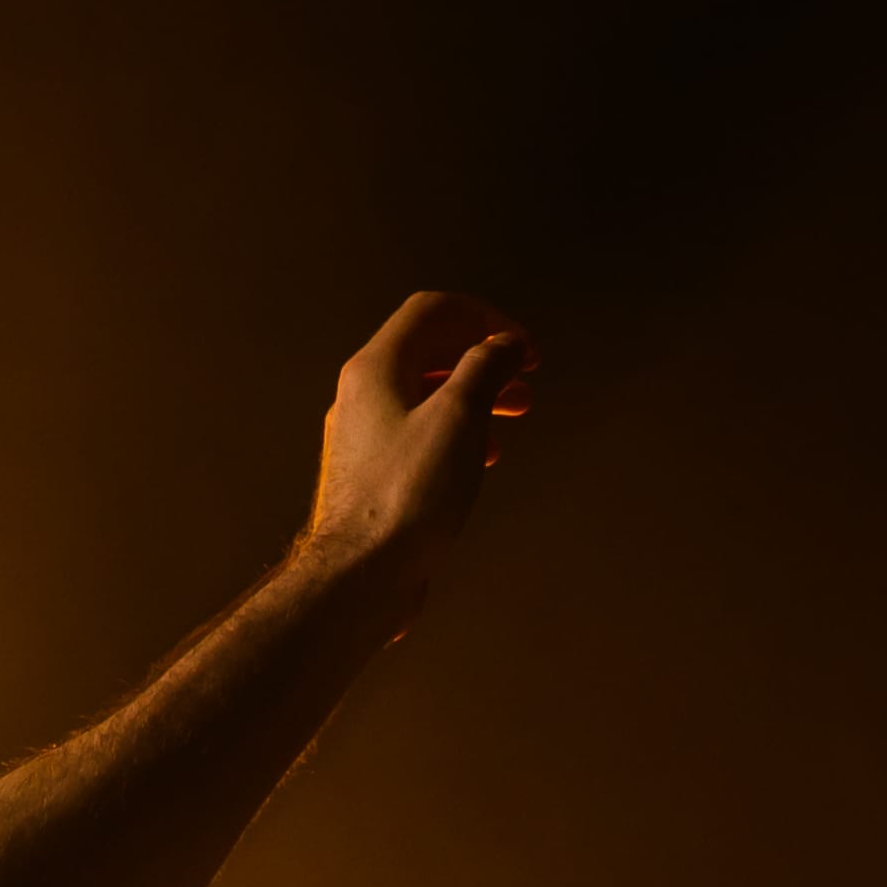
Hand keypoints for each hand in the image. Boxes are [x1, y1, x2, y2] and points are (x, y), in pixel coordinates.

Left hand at [297, 288, 535, 597]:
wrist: (360, 575)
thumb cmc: (406, 496)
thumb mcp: (459, 416)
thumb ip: (485, 368)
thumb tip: (504, 345)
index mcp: (376, 368)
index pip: (433, 311)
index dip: (486, 318)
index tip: (523, 347)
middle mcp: (362, 395)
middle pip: (430, 351)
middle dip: (484, 357)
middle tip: (526, 376)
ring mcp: (363, 436)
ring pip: (426, 395)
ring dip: (476, 395)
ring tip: (516, 410)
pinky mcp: (371, 474)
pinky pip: (417, 434)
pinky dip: (456, 431)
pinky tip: (482, 455)